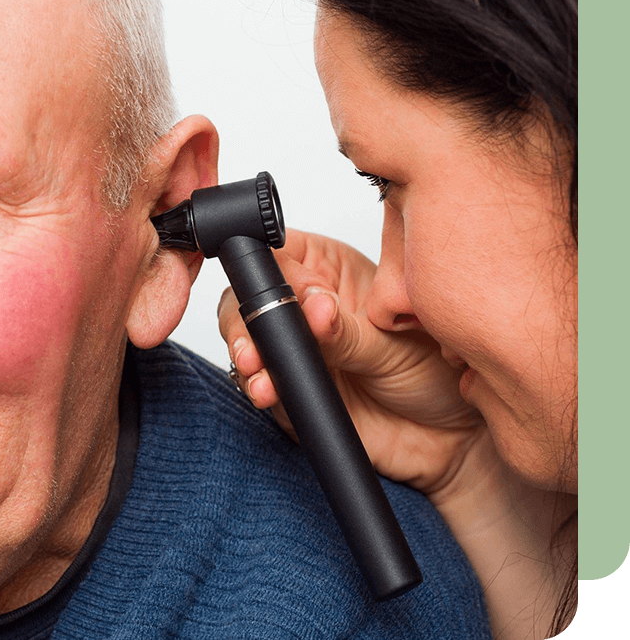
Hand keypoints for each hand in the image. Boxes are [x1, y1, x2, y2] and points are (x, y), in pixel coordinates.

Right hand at [218, 228, 487, 497]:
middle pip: (251, 296)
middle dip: (247, 317)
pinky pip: (260, 382)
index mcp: (330, 272)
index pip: (281, 255)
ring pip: (248, 338)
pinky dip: (256, 385)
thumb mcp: (393, 344)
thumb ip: (346, 329)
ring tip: (258, 367)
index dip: (269, 268)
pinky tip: (266, 390)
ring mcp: (295, 349)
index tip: (281, 293)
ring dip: (247, 352)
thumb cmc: (434, 373)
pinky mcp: (289, 388)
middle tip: (258, 340)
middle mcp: (305, 307)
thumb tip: (313, 308)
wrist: (448, 439)